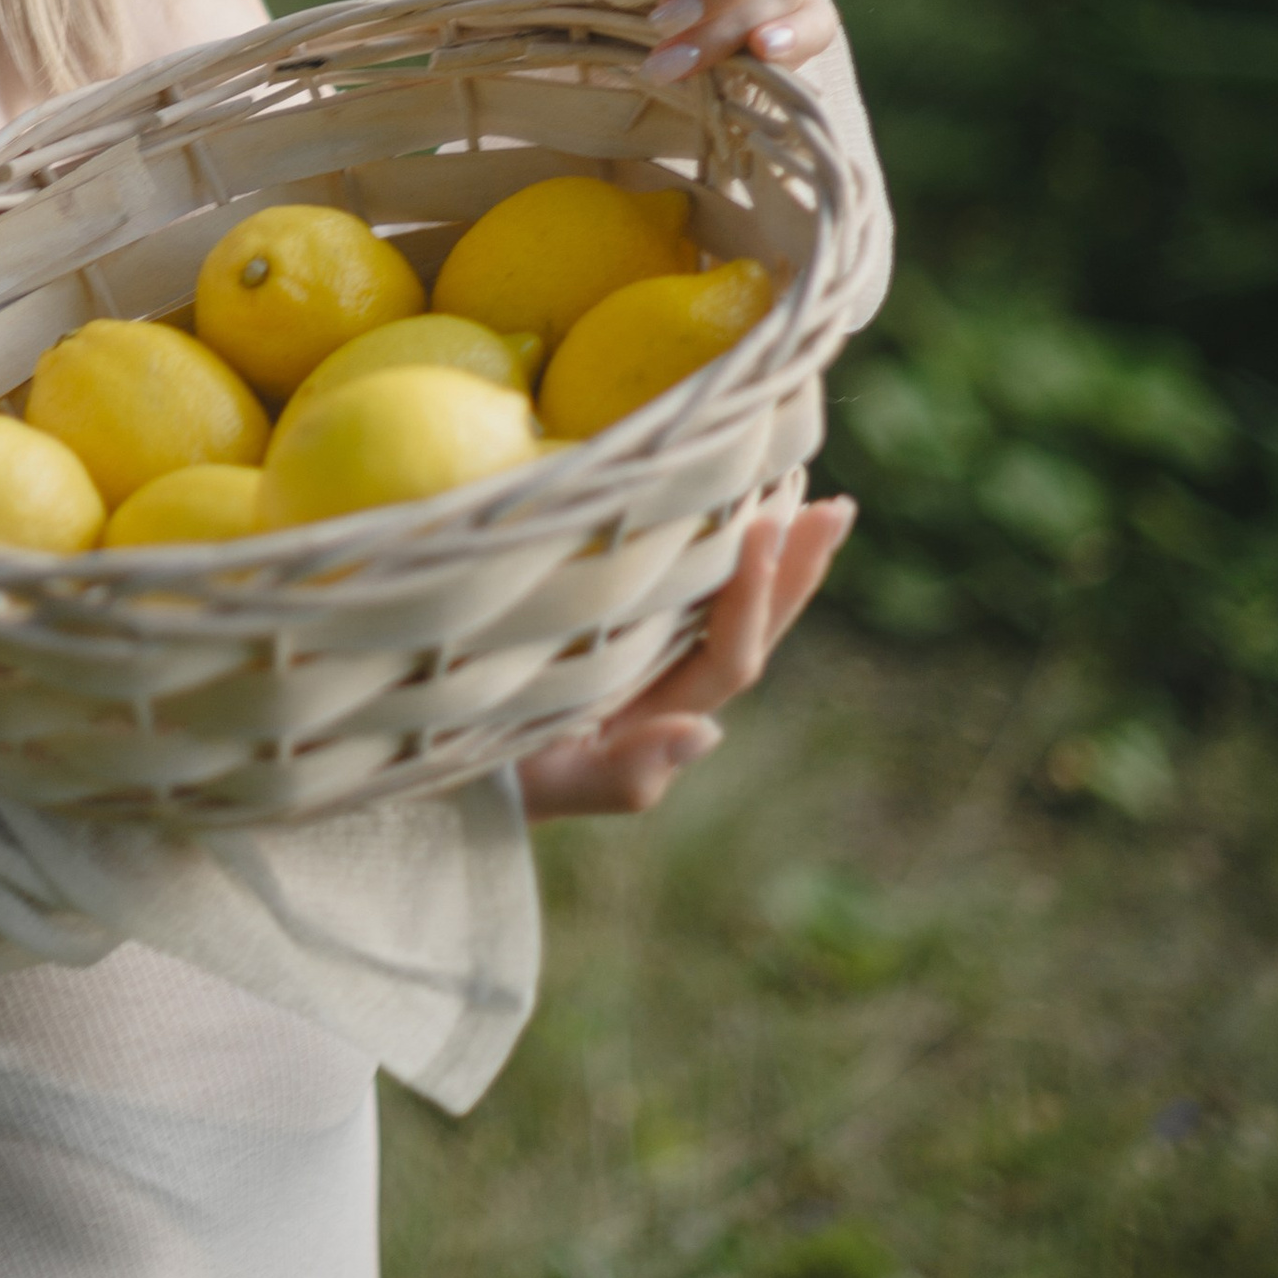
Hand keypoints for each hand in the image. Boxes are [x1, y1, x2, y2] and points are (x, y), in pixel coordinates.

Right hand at [514, 495, 855, 817]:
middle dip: (794, 569)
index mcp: (659, 714)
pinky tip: (724, 502)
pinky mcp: (607, 622)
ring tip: (806, 493)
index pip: (728, 657)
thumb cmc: (486, 777)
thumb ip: (621, 775)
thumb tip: (710, 735)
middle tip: (835, 508)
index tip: (766, 529)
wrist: (442, 768)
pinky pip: (677, 586)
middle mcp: (663, 682)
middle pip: (748, 627)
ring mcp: (638, 653)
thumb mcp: (547, 784)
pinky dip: (710, 545)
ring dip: (769, 553)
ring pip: (722, 604)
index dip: (753, 598)